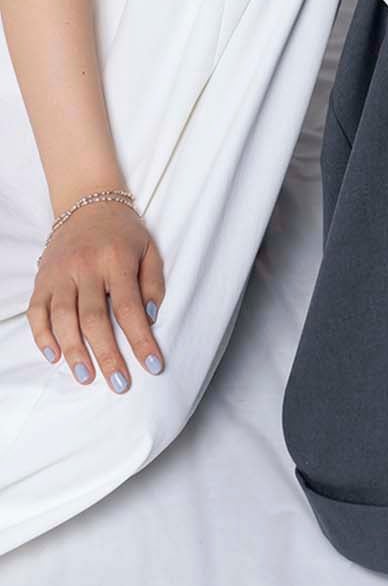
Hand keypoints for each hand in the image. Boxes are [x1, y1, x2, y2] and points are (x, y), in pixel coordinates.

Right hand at [27, 201, 165, 392]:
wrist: (87, 202)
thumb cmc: (124, 231)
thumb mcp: (149, 248)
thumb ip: (153, 282)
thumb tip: (150, 318)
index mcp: (117, 260)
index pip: (129, 307)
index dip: (141, 339)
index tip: (153, 366)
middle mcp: (86, 267)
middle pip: (94, 318)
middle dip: (107, 355)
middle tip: (119, 384)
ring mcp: (60, 273)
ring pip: (62, 318)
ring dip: (73, 351)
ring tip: (86, 376)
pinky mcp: (42, 279)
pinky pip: (36, 312)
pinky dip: (42, 336)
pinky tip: (54, 356)